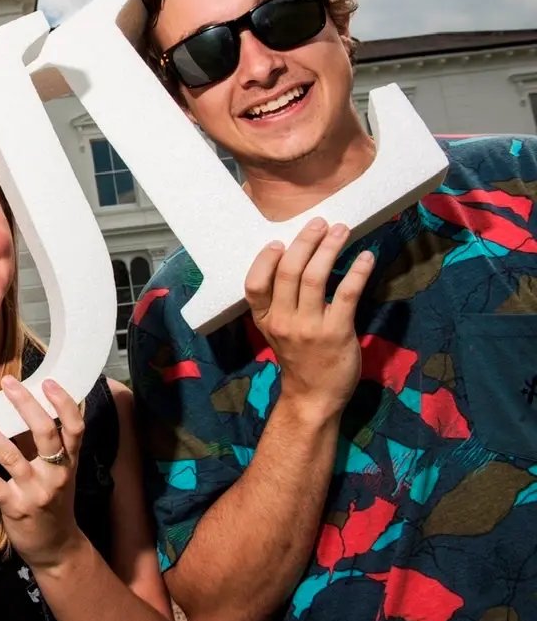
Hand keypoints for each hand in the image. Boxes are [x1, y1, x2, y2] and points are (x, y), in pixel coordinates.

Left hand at [0, 376, 87, 571]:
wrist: (57, 549)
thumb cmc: (55, 502)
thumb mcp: (62, 472)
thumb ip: (53, 445)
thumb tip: (32, 407)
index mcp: (70, 462)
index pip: (75, 428)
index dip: (64, 403)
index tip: (48, 381)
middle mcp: (56, 475)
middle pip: (45, 433)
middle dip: (26, 405)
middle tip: (7, 383)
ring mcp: (35, 492)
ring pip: (12, 456)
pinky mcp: (15, 508)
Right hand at [245, 217, 375, 419]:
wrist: (314, 396)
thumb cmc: (298, 359)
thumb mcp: (277, 331)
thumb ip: (279, 302)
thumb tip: (293, 260)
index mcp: (265, 319)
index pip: (254, 284)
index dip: (264, 259)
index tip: (279, 241)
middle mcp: (284, 321)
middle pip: (288, 271)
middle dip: (305, 242)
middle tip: (319, 223)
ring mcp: (309, 327)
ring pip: (315, 277)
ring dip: (329, 248)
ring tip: (341, 230)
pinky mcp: (337, 332)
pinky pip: (348, 293)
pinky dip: (357, 271)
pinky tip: (365, 257)